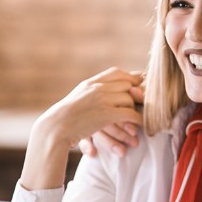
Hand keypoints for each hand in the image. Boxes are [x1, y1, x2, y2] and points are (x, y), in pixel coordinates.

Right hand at [20, 68, 143, 189]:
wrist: (56, 127)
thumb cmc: (65, 118)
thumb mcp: (78, 98)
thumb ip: (92, 92)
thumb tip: (106, 93)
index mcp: (91, 82)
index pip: (117, 73)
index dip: (131, 79)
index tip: (138, 86)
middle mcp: (97, 87)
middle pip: (127, 84)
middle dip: (137, 94)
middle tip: (145, 103)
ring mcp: (102, 99)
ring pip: (130, 98)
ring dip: (137, 109)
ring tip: (141, 116)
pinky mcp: (106, 114)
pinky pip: (130, 114)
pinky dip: (138, 120)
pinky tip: (140, 126)